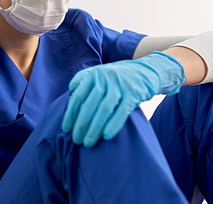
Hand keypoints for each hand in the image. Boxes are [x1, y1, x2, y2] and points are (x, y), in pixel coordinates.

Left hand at [61, 52, 185, 146]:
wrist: (146, 70)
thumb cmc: (118, 76)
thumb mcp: (100, 72)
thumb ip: (85, 78)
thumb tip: (71, 89)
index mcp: (93, 75)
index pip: (78, 97)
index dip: (70, 114)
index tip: (66, 129)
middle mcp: (105, 78)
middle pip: (89, 105)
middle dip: (81, 125)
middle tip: (76, 140)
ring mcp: (120, 86)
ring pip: (103, 110)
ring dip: (94, 128)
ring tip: (88, 143)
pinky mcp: (133, 94)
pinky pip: (121, 112)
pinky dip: (113, 124)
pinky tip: (106, 136)